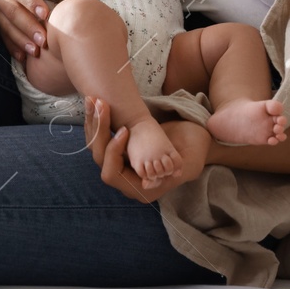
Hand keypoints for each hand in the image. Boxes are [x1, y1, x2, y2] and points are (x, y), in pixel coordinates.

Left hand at [82, 97, 206, 202]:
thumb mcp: (188, 162)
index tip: (125, 130)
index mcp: (140, 189)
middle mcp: (125, 179)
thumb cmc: (195, 149)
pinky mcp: (118, 150)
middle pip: (99, 158)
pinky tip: (94, 102)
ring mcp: (120, 164)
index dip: (113, 152)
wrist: (194, 138)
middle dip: (99, 130)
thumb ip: (172, 174)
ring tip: (94, 99)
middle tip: (102, 104)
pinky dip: (96, 120)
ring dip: (93, 121)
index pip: (111, 174)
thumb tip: (148, 183)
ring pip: (96, 146)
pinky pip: (99, 137)